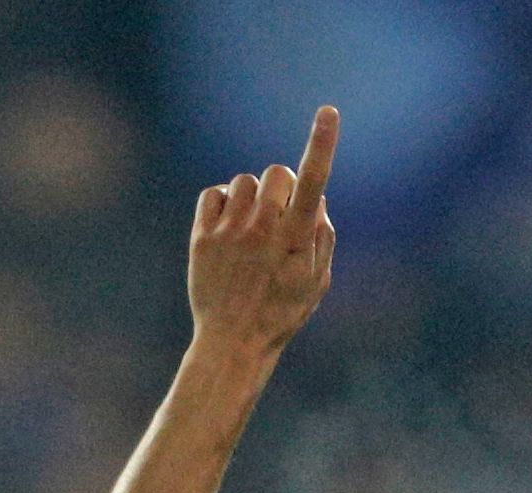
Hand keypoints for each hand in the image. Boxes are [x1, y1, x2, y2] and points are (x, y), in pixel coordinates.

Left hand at [187, 106, 337, 358]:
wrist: (234, 341)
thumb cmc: (283, 312)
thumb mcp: (317, 282)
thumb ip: (322, 236)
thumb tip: (314, 197)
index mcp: (297, 241)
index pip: (313, 183)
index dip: (322, 145)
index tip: (328, 112)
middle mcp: (263, 230)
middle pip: (276, 171)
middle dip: (282, 185)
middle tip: (280, 216)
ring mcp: (230, 231)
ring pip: (245, 182)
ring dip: (252, 199)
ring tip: (251, 233)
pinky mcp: (202, 235)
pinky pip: (214, 194)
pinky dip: (223, 205)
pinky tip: (228, 232)